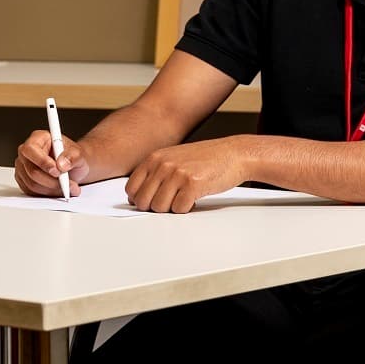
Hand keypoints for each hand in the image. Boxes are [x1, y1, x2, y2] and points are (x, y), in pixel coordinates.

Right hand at [14, 129, 89, 197]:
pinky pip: (32, 192)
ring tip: (69, 188)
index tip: (57, 171)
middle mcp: (26, 153)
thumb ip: (72, 157)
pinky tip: (59, 190)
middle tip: (68, 184)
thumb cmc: (72, 157)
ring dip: (53, 189)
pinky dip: (48, 194)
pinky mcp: (24, 181)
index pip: (31, 149)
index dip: (42, 162)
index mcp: (37, 138)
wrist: (72, 168)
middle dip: (52, 181)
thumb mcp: (78, 153)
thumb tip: (62, 164)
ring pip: (33, 184)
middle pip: (32, 170)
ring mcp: (23, 168)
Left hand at [124, 139, 243, 213]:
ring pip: (159, 208)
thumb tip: (136, 198)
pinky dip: (187, 209)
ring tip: (183, 198)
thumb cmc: (205, 159)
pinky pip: (179, 209)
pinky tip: (194, 199)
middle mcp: (163, 164)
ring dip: (172, 209)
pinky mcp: (192, 184)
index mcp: (154, 158)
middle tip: (170, 202)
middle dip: (155, 207)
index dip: (140, 200)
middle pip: (143, 202)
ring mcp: (177, 173)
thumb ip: (154, 174)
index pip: (131, 189)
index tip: (152, 201)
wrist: (233, 154)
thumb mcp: (173, 159)